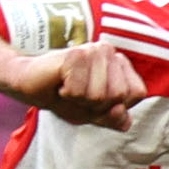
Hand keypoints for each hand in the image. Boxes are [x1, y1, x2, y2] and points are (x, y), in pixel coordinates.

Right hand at [20, 42, 147, 129]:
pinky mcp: (75, 54)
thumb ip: (114, 118)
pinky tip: (60, 84)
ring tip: (68, 88)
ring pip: (99, 94)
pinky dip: (67, 93)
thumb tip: (122, 114)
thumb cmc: (65, 98)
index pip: (137, 93)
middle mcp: (109, 52)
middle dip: (96, 104)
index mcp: (120, 63)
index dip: (116, 106)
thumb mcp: (95, 114)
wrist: (32, 87)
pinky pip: (79, 90)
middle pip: (118, 95)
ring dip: (80, 99)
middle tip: (78, 94)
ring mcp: (92, 50)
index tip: (95, 99)